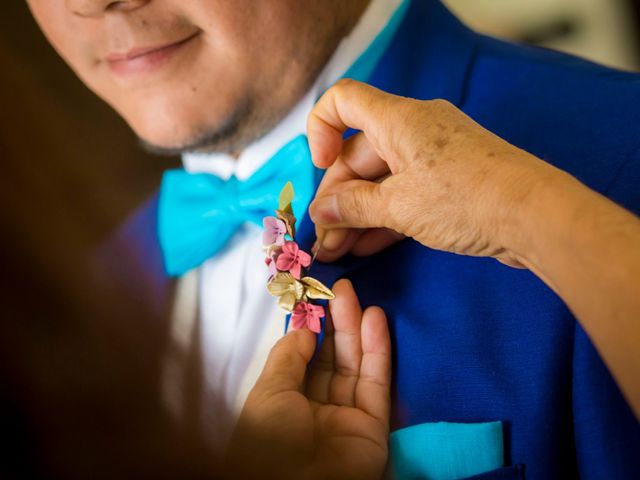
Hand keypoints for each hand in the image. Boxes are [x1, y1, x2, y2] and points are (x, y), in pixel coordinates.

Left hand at [227, 279, 390, 479]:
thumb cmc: (270, 439)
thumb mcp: (269, 393)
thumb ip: (288, 357)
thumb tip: (302, 328)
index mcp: (286, 402)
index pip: (304, 358)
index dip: (313, 328)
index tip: (318, 298)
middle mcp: (317, 407)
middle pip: (332, 358)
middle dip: (337, 323)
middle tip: (343, 288)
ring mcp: (347, 415)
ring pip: (355, 366)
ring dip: (358, 330)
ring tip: (358, 297)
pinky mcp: (374, 424)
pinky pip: (375, 382)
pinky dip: (378, 351)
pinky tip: (376, 321)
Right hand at [307, 79, 566, 266]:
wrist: (536, 217)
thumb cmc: (467, 199)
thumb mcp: (400, 206)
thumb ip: (353, 207)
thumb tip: (321, 211)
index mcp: (398, 120)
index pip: (344, 101)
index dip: (320, 129)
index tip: (319, 166)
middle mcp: (413, 131)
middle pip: (359, 155)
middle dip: (336, 199)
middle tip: (323, 239)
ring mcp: (432, 159)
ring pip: (380, 181)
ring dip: (356, 216)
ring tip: (336, 252)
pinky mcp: (448, 184)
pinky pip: (404, 196)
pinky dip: (383, 218)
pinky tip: (364, 247)